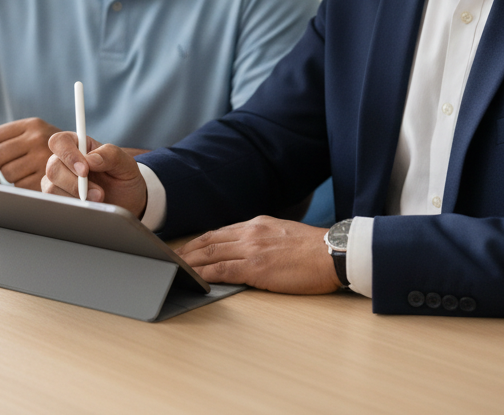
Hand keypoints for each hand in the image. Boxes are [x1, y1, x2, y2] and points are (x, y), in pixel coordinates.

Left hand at [0, 117, 58, 189]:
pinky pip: (18, 186)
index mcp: (33, 125)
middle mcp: (37, 140)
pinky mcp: (44, 181)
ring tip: (25, 171)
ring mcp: (42, 161)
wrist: (87, 165)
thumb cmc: (51, 149)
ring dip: (10, 176)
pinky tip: (33, 180)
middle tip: (9, 164)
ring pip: (5, 173)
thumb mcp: (33, 133)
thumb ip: (6, 135)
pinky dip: (21, 186)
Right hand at [42, 131, 146, 217]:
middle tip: (98, 193)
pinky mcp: (58, 199)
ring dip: (76, 197)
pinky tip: (88, 207)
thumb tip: (90, 159)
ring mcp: (58, 182)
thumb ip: (110, 155)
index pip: (59, 142)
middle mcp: (63, 162)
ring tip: (98, 200)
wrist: (127, 203)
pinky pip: (56, 204)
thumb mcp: (125, 164)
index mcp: (77, 145)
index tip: (85, 170)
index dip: (68, 154)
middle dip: (75, 183)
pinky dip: (73, 207)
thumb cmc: (123, 178)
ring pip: (52, 188)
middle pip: (53, 168)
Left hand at [176, 216, 341, 293]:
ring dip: (190, 262)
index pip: (219, 232)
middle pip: (209, 241)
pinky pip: (223, 270)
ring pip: (211, 254)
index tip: (186, 248)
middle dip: (187, 250)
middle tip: (169, 258)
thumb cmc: (315, 249)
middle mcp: (250, 232)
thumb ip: (263, 238)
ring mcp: (251, 249)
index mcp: (257, 224)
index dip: (199, 241)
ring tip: (174, 268)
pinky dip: (205, 274)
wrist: (334, 253)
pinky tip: (195, 279)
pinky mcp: (256, 267)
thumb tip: (249, 249)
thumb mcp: (284, 233)